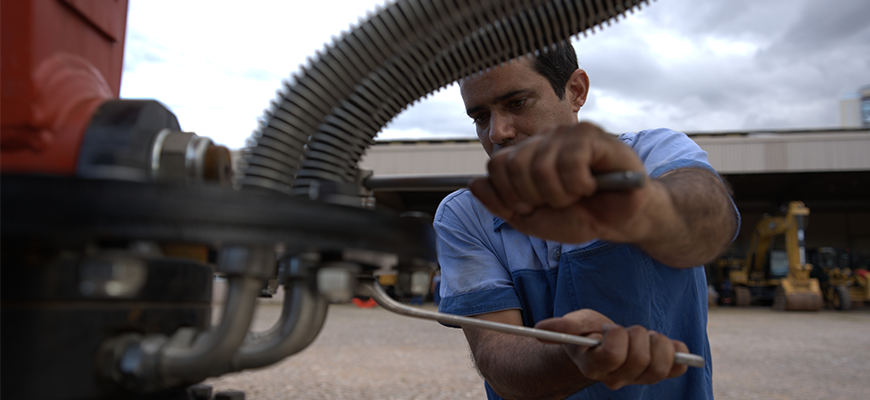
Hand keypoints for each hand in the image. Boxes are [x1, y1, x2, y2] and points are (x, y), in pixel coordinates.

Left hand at [469, 122, 653, 243]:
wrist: (619, 222)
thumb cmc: (579, 216)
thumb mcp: (531, 220)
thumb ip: (500, 204)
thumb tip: (474, 184)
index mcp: (527, 155)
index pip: (496, 165)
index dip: (510, 195)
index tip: (533, 207)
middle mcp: (544, 140)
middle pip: (514, 165)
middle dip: (535, 197)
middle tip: (558, 202)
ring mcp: (568, 135)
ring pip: (541, 166)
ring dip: (561, 195)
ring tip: (578, 195)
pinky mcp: (594, 137)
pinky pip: (570, 160)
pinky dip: (579, 185)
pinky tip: (591, 186)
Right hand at [535, 309, 688, 390]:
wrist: (603, 345)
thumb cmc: (587, 333)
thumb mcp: (575, 323)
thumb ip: (563, 325)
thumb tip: (541, 328)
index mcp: (594, 367)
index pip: (613, 355)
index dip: (615, 335)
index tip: (609, 327)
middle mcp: (617, 379)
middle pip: (640, 360)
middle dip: (638, 335)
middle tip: (628, 329)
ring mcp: (639, 379)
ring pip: (661, 366)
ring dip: (657, 342)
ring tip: (645, 335)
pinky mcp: (660, 374)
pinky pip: (679, 368)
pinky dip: (678, 352)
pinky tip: (666, 343)